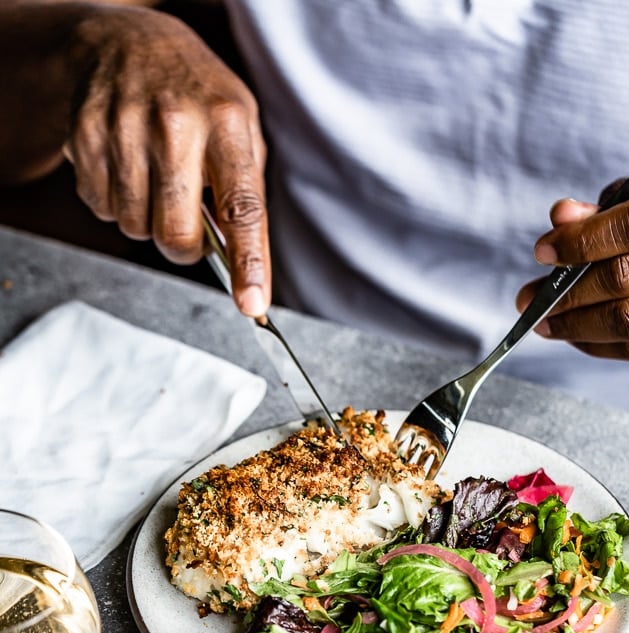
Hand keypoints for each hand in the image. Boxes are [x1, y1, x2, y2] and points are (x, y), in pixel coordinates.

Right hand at [66, 7, 268, 315]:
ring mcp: (126, 127)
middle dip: (182, 247)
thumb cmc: (198, 98)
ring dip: (145, 220)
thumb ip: (244, 193)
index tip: (252, 305)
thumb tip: (243, 263)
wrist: (127, 42)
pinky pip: (100, 207)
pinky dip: (114, 201)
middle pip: (175, 236)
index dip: (248, 263)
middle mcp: (177, 125)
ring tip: (154, 178)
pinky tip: (125, 165)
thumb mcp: (240, 128)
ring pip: (134, 227)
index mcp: (228, 124)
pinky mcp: (86, 135)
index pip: (242, 208)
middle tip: (185, 222)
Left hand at [516, 160, 628, 358]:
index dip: (581, 241)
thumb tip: (560, 217)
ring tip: (545, 321)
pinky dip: (597, 344)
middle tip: (530, 297)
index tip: (544, 251)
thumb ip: (604, 206)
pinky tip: (573, 334)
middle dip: (568, 291)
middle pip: (628, 278)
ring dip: (577, 325)